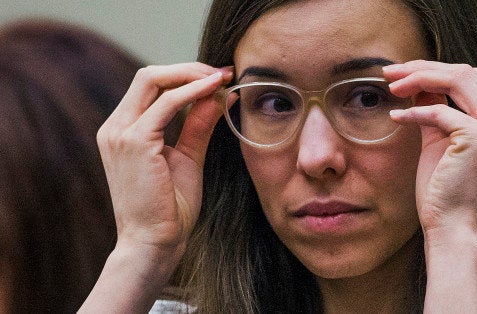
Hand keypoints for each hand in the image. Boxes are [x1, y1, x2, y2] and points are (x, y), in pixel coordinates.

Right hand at [97, 62, 232, 258]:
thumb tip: (218, 95)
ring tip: (222, 78)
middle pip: (149, 75)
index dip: (184, 75)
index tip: (218, 77)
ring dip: (192, 75)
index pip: (150, 85)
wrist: (154, 242)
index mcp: (122, 130)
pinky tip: (214, 90)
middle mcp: (115, 127)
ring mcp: (120, 133)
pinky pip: (166, 104)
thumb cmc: (169, 208)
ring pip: (153, 79)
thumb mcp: (187, 157)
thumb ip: (198, 125)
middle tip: (222, 73)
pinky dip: (192, 92)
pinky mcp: (134, 142)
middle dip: (189, 69)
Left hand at [384, 60, 476, 239]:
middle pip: (467, 73)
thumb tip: (419, 84)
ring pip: (459, 80)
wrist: (453, 231)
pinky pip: (440, 111)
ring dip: (420, 78)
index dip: (435, 71)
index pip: (471, 81)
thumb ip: (436, 111)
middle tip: (391, 72)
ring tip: (393, 85)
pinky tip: (397, 116)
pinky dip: (415, 111)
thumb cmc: (444, 194)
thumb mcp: (440, 144)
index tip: (402, 74)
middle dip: (424, 67)